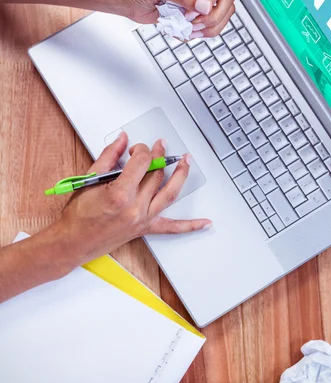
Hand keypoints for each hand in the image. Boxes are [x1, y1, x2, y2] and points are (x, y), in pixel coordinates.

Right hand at [53, 132, 210, 264]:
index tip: (137, 147)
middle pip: (156, 175)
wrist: (73, 241)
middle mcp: (134, 208)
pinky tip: (205, 223)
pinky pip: (172, 228)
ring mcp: (142, 220)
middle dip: (159, 157)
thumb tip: (123, 140)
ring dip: (181, 176)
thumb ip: (109, 157)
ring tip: (187, 162)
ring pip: (169, 194)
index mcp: (119, 194)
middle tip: (161, 146)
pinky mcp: (144, 229)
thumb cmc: (78, 214)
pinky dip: (190, 226)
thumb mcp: (89, 179)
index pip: (142, 162)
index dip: (142, 150)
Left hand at [120, 0, 237, 37]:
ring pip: (225, 11)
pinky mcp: (199, 10)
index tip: (192, 11)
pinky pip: (214, 23)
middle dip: (214, 14)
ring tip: (190, 29)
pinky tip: (188, 31)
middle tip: (195, 23)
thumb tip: (205, 5)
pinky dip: (204, 32)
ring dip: (210, 26)